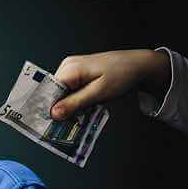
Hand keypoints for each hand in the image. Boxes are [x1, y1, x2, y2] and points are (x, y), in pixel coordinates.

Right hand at [51, 50, 170, 119]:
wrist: (138, 64)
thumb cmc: (122, 75)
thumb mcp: (99, 93)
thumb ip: (75, 103)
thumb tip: (53, 114)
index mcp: (70, 69)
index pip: (49, 91)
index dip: (50, 108)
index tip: (53, 124)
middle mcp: (67, 66)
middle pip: (54, 92)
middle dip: (62, 108)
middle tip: (71, 122)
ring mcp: (72, 68)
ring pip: (62, 92)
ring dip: (70, 105)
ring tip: (82, 112)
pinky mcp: (78, 72)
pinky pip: (70, 88)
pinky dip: (76, 99)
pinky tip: (85, 105)